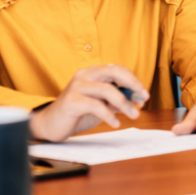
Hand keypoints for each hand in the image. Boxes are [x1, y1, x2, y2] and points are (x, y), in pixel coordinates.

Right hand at [29, 65, 149, 141]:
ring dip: (124, 103)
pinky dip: (109, 115)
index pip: (118, 70)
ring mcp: (77, 86)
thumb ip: (117, 101)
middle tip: (143, 98)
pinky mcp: (72, 101)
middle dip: (132, 84)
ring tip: (133, 115)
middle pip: (114, 72)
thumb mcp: (101, 104)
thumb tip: (137, 100)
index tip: (144, 95)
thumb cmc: (77, 113)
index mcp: (93, 73)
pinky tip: (115, 123)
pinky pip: (96, 105)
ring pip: (107, 89)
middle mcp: (85, 75)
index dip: (134, 81)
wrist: (51, 124)